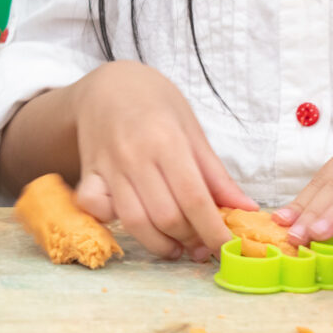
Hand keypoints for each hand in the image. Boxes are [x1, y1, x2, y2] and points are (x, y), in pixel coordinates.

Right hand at [68, 62, 257, 260]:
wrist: (106, 84)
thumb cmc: (155, 102)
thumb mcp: (192, 128)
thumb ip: (215, 174)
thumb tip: (245, 208)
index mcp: (167, 141)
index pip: (194, 198)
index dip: (214, 230)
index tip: (228, 247)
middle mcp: (134, 156)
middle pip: (166, 216)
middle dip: (190, 240)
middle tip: (203, 245)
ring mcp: (107, 167)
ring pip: (134, 222)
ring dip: (159, 244)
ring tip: (176, 247)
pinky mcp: (87, 174)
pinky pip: (95, 209)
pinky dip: (112, 223)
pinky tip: (134, 224)